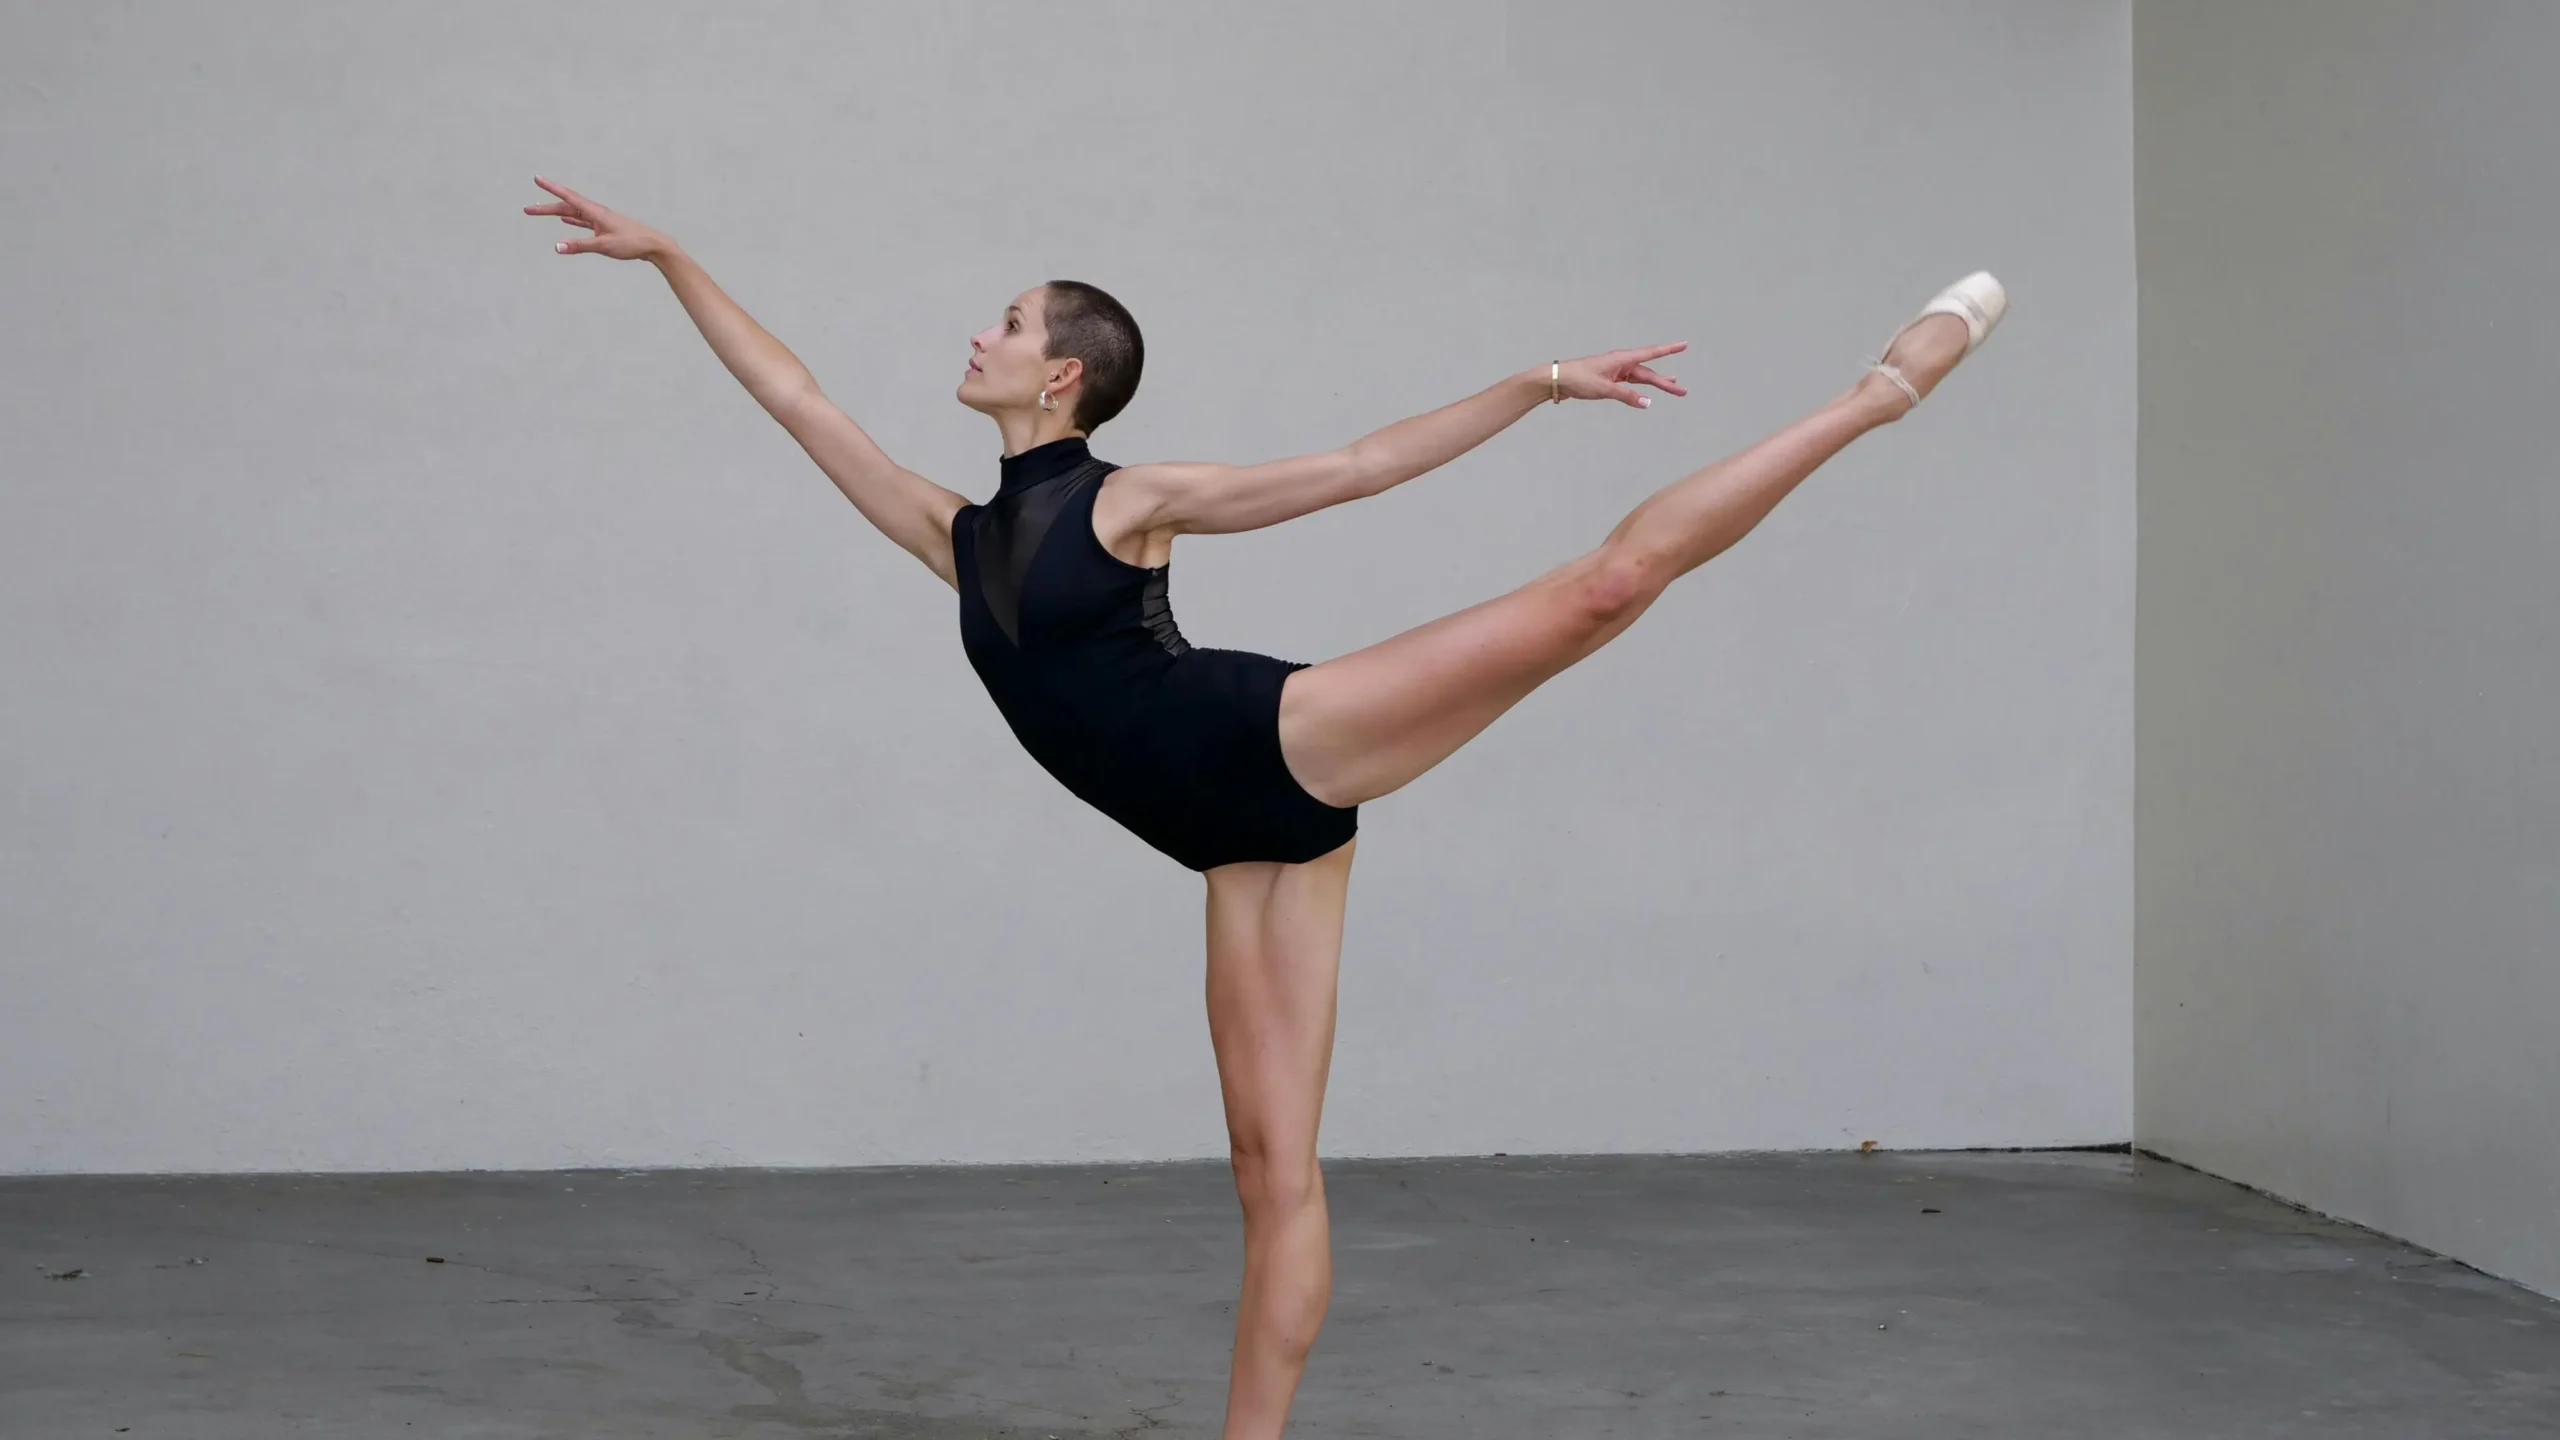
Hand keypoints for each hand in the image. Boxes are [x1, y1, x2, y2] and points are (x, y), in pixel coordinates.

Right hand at [523, 176, 673, 261]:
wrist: (654, 245)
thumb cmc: (632, 243)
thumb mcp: (603, 246)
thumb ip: (579, 246)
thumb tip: (557, 247)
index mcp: (595, 212)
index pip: (568, 196)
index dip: (551, 188)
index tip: (537, 179)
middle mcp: (596, 212)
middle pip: (566, 206)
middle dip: (546, 207)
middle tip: (527, 209)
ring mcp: (600, 220)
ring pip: (573, 213)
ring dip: (555, 213)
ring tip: (539, 212)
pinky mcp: (605, 228)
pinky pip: (583, 221)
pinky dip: (572, 220)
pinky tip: (565, 220)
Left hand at [1551, 343, 1688, 407]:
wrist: (1556, 380)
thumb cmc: (1578, 379)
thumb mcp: (1604, 389)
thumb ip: (1626, 396)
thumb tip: (1647, 402)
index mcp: (1621, 359)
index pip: (1651, 353)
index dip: (1669, 350)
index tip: (1684, 345)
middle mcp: (1620, 363)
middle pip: (1648, 372)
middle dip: (1666, 382)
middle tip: (1683, 391)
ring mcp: (1615, 371)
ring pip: (1640, 378)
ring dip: (1656, 384)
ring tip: (1674, 387)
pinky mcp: (1609, 379)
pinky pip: (1629, 384)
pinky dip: (1640, 388)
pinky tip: (1647, 392)